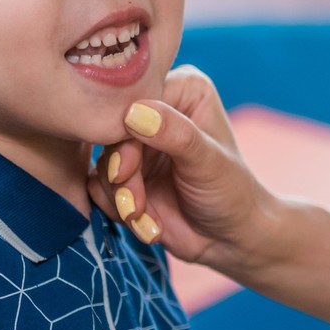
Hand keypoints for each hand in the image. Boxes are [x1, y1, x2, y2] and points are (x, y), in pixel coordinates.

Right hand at [89, 67, 273, 268]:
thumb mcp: (208, 162)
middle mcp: (157, 111)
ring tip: (146, 220)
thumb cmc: (231, 193)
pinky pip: (98, 186)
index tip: (126, 170)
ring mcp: (138, 144)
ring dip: (121, 199)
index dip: (123, 134)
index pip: (137, 97)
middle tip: (135, 207)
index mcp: (184, 91)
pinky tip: (147, 224)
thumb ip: (176, 135)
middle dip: (122, 177)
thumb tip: (134, 113)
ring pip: (102, 164)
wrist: (228, 238)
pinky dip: (117, 210)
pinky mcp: (125, 174)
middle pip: (113, 134)